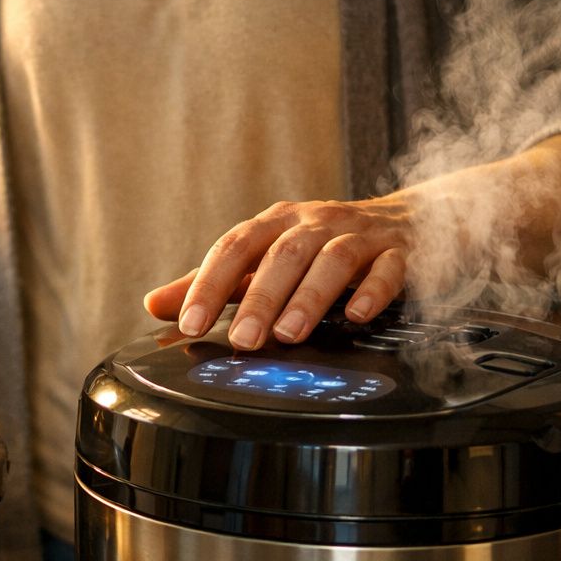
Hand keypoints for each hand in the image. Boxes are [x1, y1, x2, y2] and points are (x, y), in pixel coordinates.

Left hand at [144, 197, 411, 349]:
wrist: (406, 221)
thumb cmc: (322, 244)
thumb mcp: (264, 258)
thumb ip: (214, 282)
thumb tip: (154, 303)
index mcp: (276, 224)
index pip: (234, 249)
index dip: (209, 285)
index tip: (189, 324)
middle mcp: (314, 224)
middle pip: (283, 256)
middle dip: (260, 299)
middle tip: (243, 340)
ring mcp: (359, 236)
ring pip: (333, 260)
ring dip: (309, 296)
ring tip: (290, 334)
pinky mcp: (399, 252)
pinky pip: (388, 268)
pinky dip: (373, 290)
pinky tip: (358, 315)